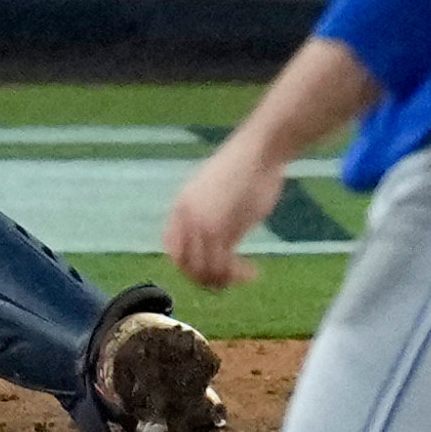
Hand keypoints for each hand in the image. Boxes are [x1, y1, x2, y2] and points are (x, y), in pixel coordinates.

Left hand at [160, 139, 281, 290]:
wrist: (258, 152)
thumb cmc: (247, 171)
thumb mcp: (222, 199)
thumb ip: (216, 222)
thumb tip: (220, 248)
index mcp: (181, 207)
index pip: (172, 249)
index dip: (190, 265)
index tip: (213, 268)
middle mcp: (185, 217)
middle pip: (185, 265)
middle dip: (207, 278)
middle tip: (231, 279)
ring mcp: (200, 223)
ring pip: (203, 269)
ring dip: (225, 279)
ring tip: (245, 275)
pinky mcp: (219, 228)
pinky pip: (221, 265)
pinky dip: (237, 275)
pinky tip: (253, 272)